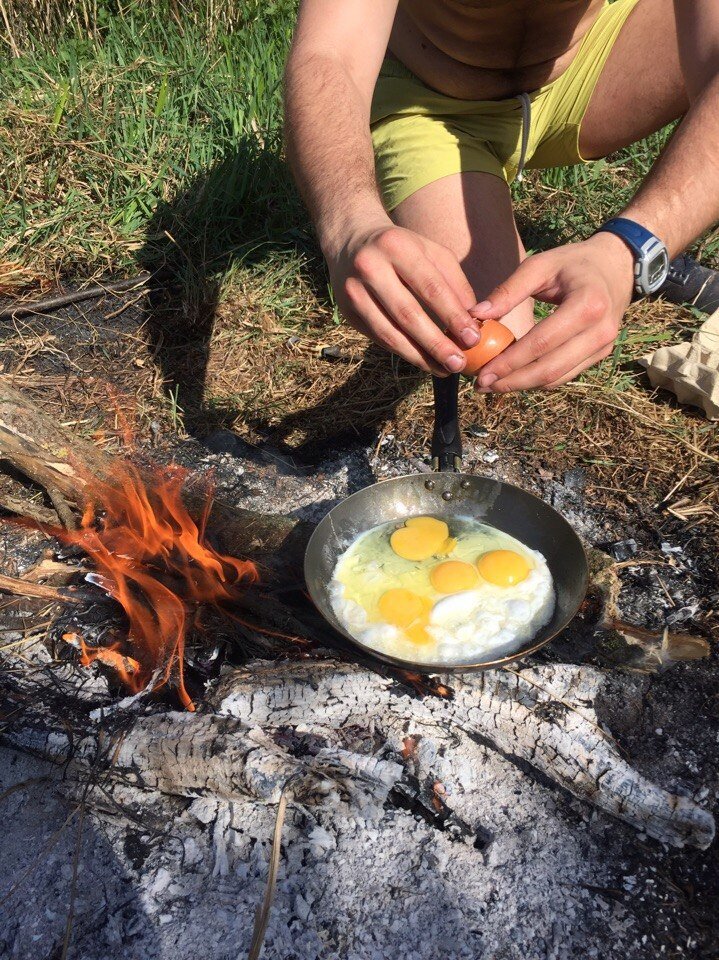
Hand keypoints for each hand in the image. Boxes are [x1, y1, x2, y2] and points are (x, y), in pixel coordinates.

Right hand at [325, 220, 481, 374]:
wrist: (350, 240)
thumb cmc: (402, 248)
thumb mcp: (431, 252)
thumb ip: (454, 282)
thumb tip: (473, 320)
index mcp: (396, 246)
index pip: (430, 287)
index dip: (453, 315)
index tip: (473, 338)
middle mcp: (370, 268)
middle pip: (408, 315)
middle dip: (436, 344)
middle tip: (459, 364)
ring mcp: (353, 292)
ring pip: (390, 333)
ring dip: (420, 357)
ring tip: (444, 370)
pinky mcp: (346, 312)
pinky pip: (379, 338)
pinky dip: (403, 352)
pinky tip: (423, 361)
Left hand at [471, 232, 635, 391]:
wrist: (617, 267)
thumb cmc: (573, 263)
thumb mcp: (541, 265)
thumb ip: (509, 290)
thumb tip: (475, 315)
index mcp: (587, 305)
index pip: (541, 342)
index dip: (510, 361)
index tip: (482, 372)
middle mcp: (599, 331)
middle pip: (550, 368)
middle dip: (512, 381)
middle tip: (482, 385)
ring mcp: (603, 346)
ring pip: (557, 378)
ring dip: (523, 385)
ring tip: (493, 385)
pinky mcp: (600, 355)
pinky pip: (565, 375)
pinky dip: (538, 380)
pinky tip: (515, 378)